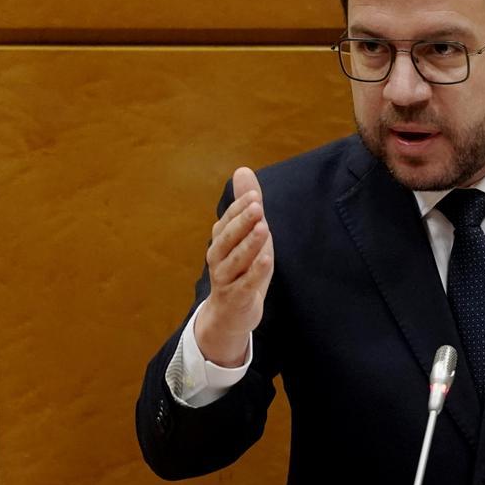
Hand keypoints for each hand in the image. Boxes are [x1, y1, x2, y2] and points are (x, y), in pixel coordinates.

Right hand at [194, 167, 274, 366]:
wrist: (229, 314)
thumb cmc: (240, 269)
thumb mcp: (245, 235)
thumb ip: (246, 205)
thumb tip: (243, 170)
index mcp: (220, 241)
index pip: (227, 221)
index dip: (239, 209)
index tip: (254, 196)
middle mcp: (218, 258)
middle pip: (228, 238)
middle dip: (242, 222)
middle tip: (257, 206)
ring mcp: (226, 279)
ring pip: (236, 260)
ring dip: (250, 244)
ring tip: (264, 228)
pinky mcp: (237, 297)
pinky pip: (246, 283)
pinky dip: (255, 272)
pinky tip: (266, 260)